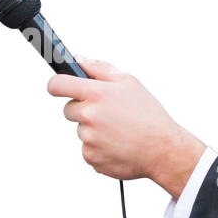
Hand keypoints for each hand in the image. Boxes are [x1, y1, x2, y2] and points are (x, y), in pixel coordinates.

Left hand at [47, 59, 204, 196]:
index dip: (56, 85)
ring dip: (93, 130)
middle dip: (82, 109)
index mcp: (96, 94)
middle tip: (107, 112)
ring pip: (81, 130)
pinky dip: (99, 147)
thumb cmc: (148, 115)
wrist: (162, 149)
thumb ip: (99, 68)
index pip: (57, 85)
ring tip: (118, 130)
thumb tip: (79, 60)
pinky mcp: (91, 157)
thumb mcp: (129, 82)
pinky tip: (117, 143)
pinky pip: (87, 149)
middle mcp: (89, 116)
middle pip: (68, 110)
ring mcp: (88, 139)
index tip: (58, 87)